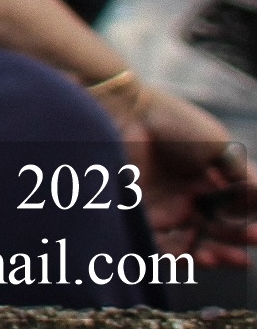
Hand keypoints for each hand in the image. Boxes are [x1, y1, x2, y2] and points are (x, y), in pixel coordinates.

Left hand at [115, 81, 253, 266]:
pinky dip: (184, 257)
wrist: (129, 114)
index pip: (230, 216)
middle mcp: (183, 201)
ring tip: (236, 259)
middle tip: (250, 250)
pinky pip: (162, 248)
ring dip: (216, 257)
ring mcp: (161, 211)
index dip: (246, 227)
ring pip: (191, 246)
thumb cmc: (175, 126)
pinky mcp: (140, 219)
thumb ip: (243, 177)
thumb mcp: (219, 148)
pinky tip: (206, 257)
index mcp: (203, 184)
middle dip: (235, 244)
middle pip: (213, 234)